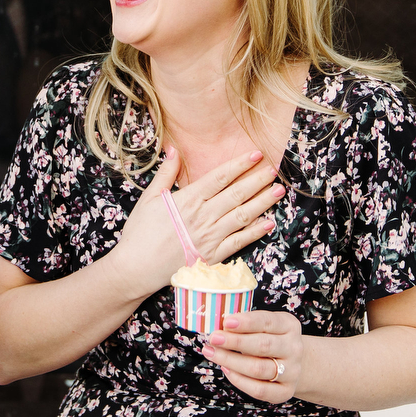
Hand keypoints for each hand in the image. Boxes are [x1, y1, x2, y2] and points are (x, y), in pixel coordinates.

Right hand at [107, 146, 283, 295]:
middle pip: (236, 194)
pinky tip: (268, 222)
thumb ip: (166, 173)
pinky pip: (239, 242)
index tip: (256, 154)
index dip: (239, 165)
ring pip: (242, 216)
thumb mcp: (149, 198)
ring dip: (263, 202)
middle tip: (274, 169)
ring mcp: (210, 237)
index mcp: (188, 200)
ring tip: (278, 191)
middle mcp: (203, 217)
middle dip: (257, 180)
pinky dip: (255, 232)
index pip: (220, 177)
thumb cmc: (140, 233)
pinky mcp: (213, 256)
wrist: (137, 268)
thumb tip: (174, 149)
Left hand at [202, 310, 302, 403]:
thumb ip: (246, 325)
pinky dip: (239, 380)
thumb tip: (221, 327)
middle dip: (235, 342)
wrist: (292, 363)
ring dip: (231, 360)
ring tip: (212, 353)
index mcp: (289, 326)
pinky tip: (226, 369)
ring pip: (258, 368)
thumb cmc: (270, 339)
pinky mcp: (285, 391)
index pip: (268, 322)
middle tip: (214, 338)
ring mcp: (292, 372)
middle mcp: (294, 348)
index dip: (247, 322)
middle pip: (263, 346)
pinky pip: (259, 390)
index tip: (227, 321)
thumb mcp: (263, 326)